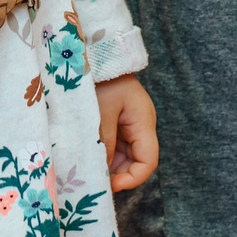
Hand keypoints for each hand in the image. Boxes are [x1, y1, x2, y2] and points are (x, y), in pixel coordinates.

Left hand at [96, 74, 158, 192]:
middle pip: (136, 161)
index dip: (132, 178)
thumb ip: (104, 142)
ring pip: (124, 155)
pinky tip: (88, 156)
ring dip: (108, 164)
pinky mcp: (117, 120)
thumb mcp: (101, 111)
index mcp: (143, 121)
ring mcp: (129, 123)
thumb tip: (102, 172)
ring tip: (88, 169)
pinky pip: (115, 144)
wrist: (95, 51)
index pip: (148, 161)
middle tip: (94, 180)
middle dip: (117, 174)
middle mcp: (140, 125)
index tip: (110, 185)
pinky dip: (104, 153)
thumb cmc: (100, 78)